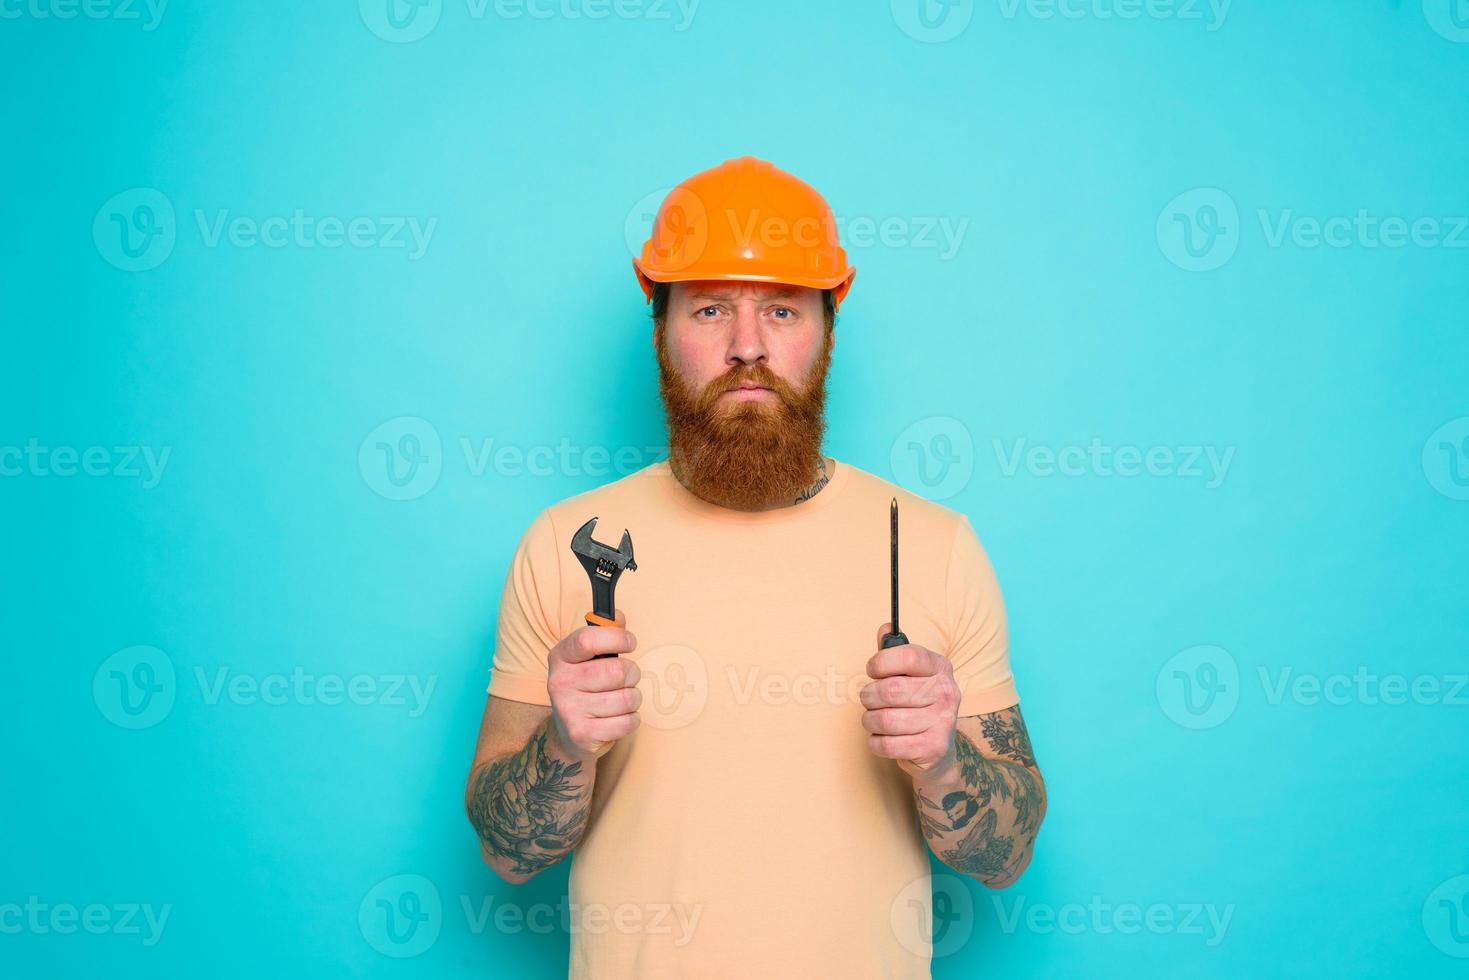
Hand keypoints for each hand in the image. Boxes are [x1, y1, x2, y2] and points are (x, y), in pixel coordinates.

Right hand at [546, 607, 640, 761]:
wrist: (567, 733)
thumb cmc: (585, 687)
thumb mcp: (588, 658)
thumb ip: (604, 633)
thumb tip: (619, 617)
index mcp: (560, 656)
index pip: (589, 640)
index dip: (617, 638)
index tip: (630, 643)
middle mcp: (559, 682)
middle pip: (617, 671)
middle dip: (632, 674)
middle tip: (627, 678)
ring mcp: (568, 710)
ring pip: (627, 698)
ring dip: (633, 699)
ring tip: (621, 700)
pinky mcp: (582, 734)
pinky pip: (627, 722)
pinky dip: (632, 720)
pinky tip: (619, 718)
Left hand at [860, 622, 959, 779]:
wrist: (938, 751)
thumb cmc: (917, 705)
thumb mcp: (911, 675)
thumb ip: (896, 652)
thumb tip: (885, 628)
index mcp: (940, 668)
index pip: (909, 656)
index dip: (881, 662)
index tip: (873, 671)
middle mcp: (947, 693)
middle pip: (890, 690)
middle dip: (869, 696)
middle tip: (869, 699)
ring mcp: (943, 722)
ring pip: (885, 720)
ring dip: (870, 721)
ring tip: (874, 720)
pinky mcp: (934, 749)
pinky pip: (887, 745)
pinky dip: (875, 742)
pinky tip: (883, 738)